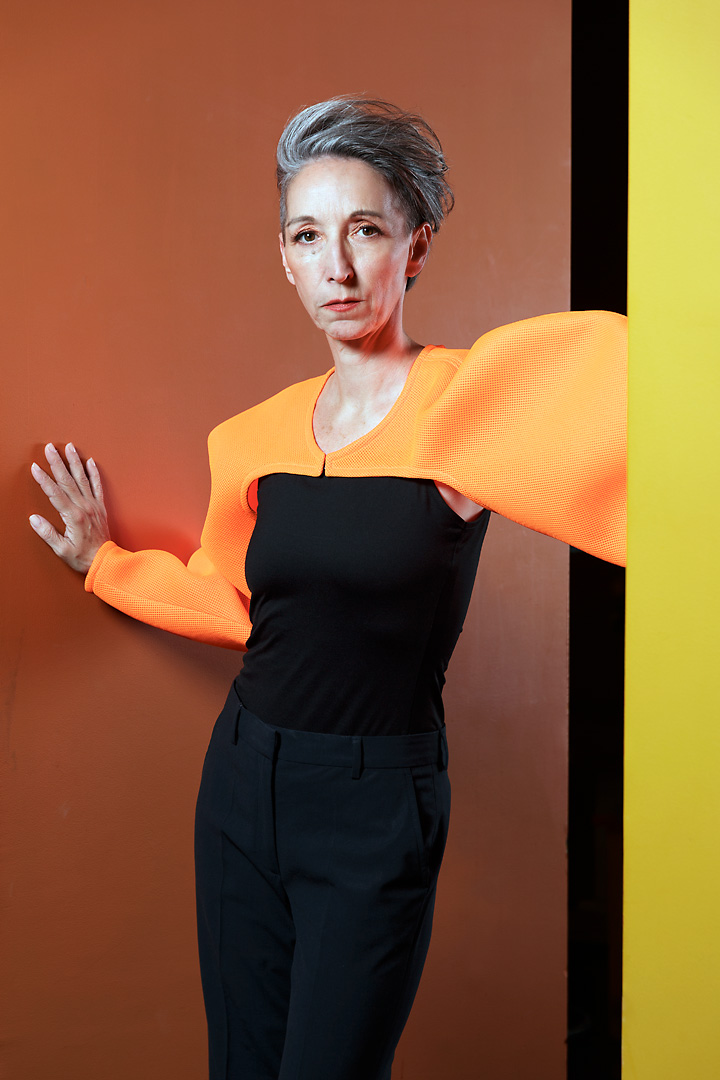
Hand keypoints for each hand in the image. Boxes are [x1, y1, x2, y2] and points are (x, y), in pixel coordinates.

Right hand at [30, 443, 110, 572]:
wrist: (106, 562)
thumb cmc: (83, 557)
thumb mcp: (62, 550)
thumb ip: (48, 534)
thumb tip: (34, 519)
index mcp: (74, 516)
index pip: (55, 493)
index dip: (44, 480)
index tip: (34, 468)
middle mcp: (85, 507)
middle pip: (68, 480)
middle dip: (57, 462)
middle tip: (49, 448)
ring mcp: (94, 505)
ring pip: (83, 479)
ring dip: (74, 462)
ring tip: (69, 447)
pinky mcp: (101, 507)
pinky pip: (98, 486)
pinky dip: (94, 473)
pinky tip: (90, 462)